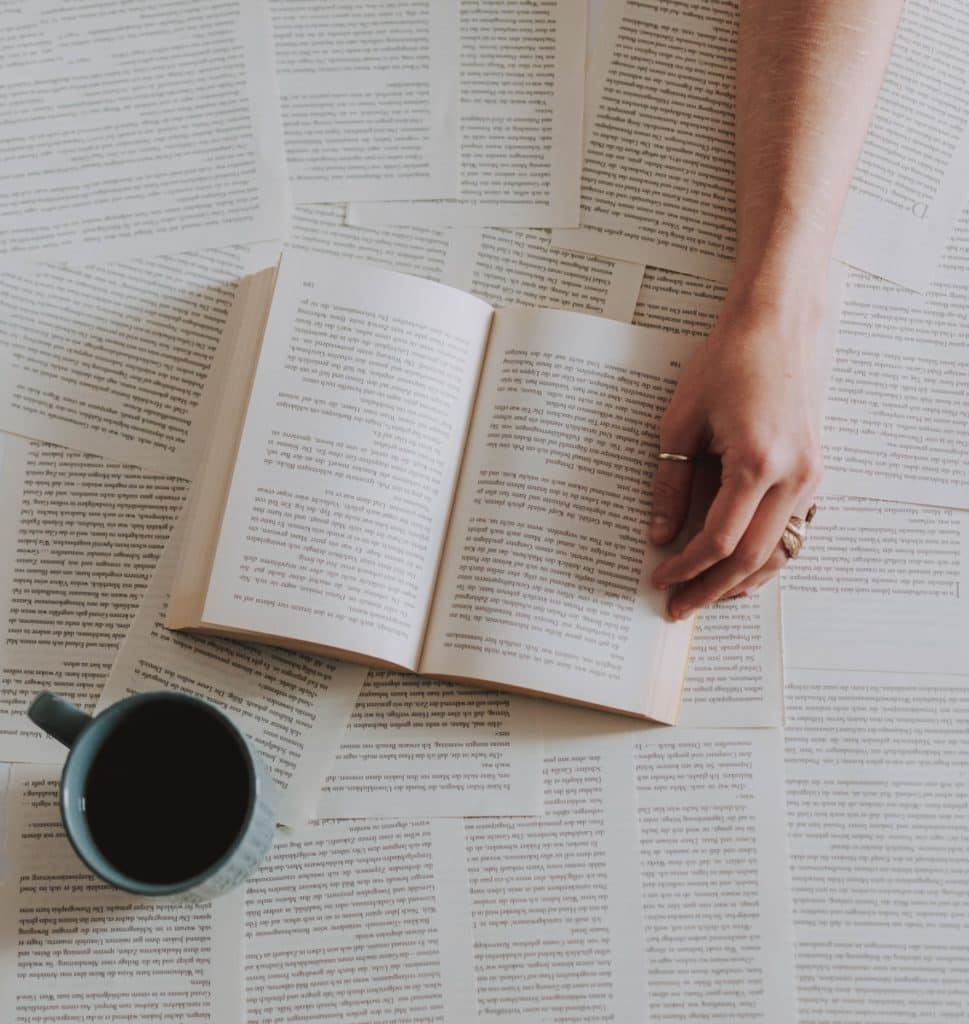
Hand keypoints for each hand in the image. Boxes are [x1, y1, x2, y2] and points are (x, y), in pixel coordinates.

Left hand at [649, 291, 823, 618]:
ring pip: (780, 552)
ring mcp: (811, 477)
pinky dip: (765, 556)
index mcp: (757, 462)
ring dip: (742, 581)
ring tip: (706, 595)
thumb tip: (661, 534)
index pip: (720, 540)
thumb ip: (671, 484)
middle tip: (678, 608)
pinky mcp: (815, 472)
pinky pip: (793, 531)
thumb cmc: (726, 364)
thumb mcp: (681, 423)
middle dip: (711, 588)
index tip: (660, 579)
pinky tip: (738, 566)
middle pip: (752, 558)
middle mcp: (793, 477)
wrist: (777, 327)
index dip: (687, 567)